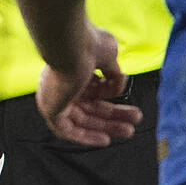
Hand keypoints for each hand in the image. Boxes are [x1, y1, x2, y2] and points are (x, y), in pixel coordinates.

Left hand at [35, 23, 139, 147]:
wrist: (71, 45)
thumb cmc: (87, 44)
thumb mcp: (108, 57)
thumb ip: (112, 72)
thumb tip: (119, 81)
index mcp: (70, 70)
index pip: (91, 91)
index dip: (110, 97)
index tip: (127, 102)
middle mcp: (59, 85)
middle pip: (89, 107)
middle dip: (113, 116)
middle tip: (135, 119)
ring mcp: (53, 98)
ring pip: (82, 119)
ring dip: (106, 127)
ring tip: (129, 131)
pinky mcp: (50, 109)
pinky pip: (67, 130)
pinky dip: (86, 136)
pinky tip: (104, 140)